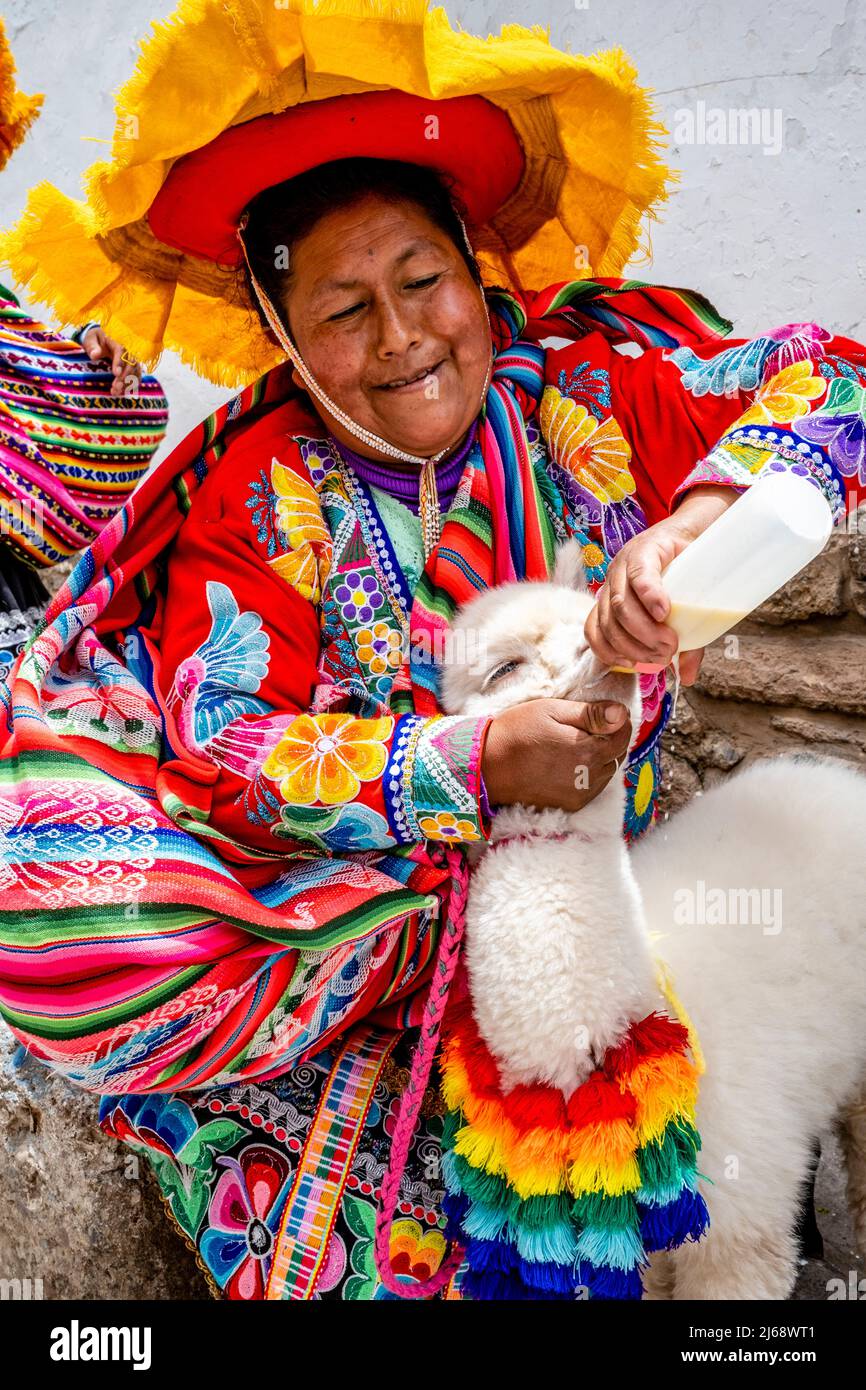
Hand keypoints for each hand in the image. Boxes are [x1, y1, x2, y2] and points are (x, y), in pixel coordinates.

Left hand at [81, 326, 142, 397]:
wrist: (101, 338)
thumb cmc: (95, 339)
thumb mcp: (90, 339)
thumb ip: (92, 347)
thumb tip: (95, 355)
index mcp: (116, 340)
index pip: (121, 351)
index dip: (120, 362)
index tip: (116, 373)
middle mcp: (127, 348)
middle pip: (130, 362)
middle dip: (125, 376)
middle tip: (116, 387)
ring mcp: (131, 357)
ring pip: (135, 370)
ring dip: (129, 382)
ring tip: (117, 392)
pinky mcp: (133, 365)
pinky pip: (137, 374)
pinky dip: (133, 383)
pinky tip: (125, 391)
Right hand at [480, 697, 631, 811]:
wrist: (488, 766)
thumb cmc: (517, 731)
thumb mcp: (552, 710)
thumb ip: (590, 714)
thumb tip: (621, 713)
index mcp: (588, 750)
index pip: (623, 734)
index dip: (617, 721)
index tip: (603, 713)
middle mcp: (589, 776)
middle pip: (617, 754)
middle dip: (609, 739)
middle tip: (587, 727)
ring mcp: (580, 794)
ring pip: (607, 772)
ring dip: (601, 758)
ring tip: (576, 745)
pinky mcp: (570, 805)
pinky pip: (593, 787)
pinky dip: (590, 774)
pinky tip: (570, 763)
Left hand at [584, 485, 738, 686]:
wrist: (700, 536)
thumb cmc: (687, 581)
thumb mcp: (682, 618)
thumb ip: (682, 647)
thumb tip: (687, 678)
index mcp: (611, 599)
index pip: (595, 631)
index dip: (610, 653)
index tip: (638, 665)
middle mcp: (612, 581)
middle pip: (611, 622)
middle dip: (636, 647)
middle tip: (664, 655)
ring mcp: (624, 564)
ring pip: (621, 604)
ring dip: (644, 630)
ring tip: (670, 642)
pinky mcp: (645, 549)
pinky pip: (640, 576)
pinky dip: (650, 597)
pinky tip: (663, 611)